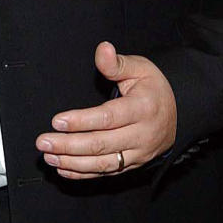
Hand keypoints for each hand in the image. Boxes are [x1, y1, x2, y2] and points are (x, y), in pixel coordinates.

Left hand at [35, 41, 176, 178]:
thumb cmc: (153, 87)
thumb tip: (103, 48)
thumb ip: (116, 63)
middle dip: (69, 145)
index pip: (108, 118)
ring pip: (103, 164)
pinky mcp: (134, 164)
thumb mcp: (140, 68)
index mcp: (143, 108)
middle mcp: (142, 135)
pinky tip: (64, 169)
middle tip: (43, 142)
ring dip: (72, 162)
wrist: (179, 113)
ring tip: (49, 157)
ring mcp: (139, 153)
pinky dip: (84, 174)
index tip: (56, 121)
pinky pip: (107, 173)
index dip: (81, 121)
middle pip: (101, 144)